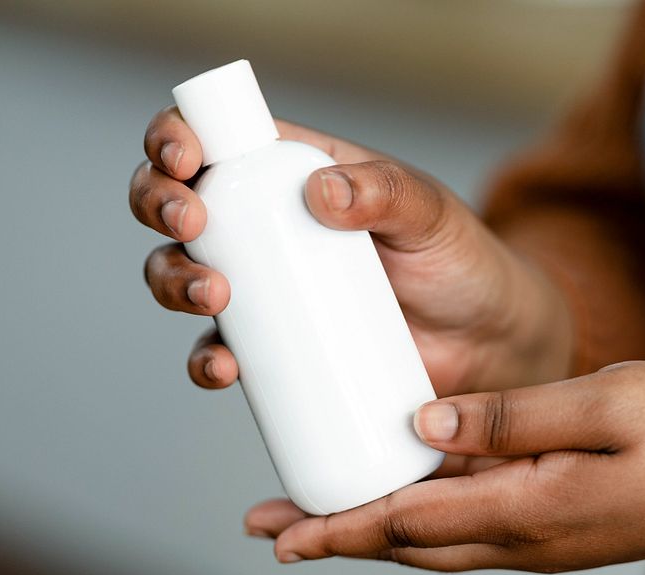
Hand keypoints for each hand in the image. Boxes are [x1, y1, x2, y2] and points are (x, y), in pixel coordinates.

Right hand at [129, 108, 572, 396]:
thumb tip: (322, 191)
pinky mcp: (276, 348)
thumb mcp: (431, 213)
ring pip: (182, 276)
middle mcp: (266, 226)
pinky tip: (223, 368)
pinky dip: (206, 361)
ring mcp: (266, 290)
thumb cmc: (461, 261)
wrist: (485, 342)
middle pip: (178, 204)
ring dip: (171, 282)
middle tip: (191, 226)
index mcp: (292, 171)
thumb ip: (387, 191)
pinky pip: (220, 351)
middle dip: (158, 205)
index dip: (176, 136)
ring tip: (212, 297)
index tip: (183, 158)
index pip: (215, 137)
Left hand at [245, 362, 644, 574]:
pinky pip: (472, 532)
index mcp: (529, 508)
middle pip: (411, 545)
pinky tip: (413, 501)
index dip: (340, 524)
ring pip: (438, 544)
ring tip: (326, 522)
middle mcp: (526, 538)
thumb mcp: (604, 405)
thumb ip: (510, 418)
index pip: (409, 521)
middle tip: (278, 534)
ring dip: (376, 533)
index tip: (282, 531)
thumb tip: (424, 419)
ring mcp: (545, 539)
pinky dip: (425, 521)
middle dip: (341, 537)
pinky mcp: (561, 526)